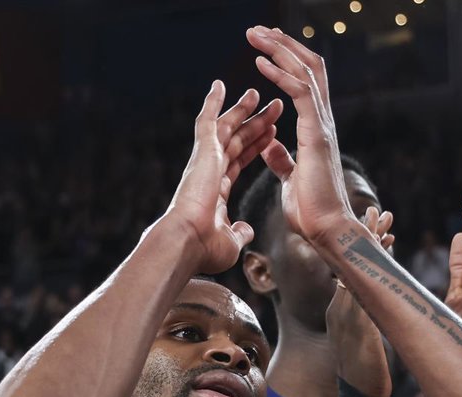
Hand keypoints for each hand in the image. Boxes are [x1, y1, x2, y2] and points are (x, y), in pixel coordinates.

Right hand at [165, 80, 281, 274]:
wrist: (188, 243)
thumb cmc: (204, 248)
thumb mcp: (231, 241)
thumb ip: (239, 232)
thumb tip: (244, 231)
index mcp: (216, 190)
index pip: (239, 161)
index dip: (256, 147)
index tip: (271, 134)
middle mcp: (209, 172)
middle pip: (236, 141)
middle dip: (256, 124)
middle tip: (274, 107)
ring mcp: (205, 161)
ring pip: (226, 128)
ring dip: (242, 111)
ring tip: (257, 93)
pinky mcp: (202, 154)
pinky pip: (207, 121)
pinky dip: (212, 102)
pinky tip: (219, 84)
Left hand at [247, 26, 352, 244]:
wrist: (327, 231)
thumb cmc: (312, 211)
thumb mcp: (290, 179)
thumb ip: (282, 159)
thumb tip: (269, 146)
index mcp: (314, 130)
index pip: (303, 84)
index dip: (285, 62)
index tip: (263, 49)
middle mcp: (321, 122)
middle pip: (307, 69)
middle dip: (282, 45)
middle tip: (257, 31)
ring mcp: (321, 126)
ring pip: (305, 72)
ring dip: (279, 50)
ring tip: (256, 35)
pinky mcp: (316, 135)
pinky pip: (300, 93)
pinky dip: (281, 74)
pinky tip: (260, 62)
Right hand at [326, 207, 391, 396]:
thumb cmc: (363, 376)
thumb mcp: (361, 344)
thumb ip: (363, 324)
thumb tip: (368, 313)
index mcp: (342, 311)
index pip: (350, 271)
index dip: (361, 248)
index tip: (374, 226)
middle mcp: (341, 308)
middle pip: (350, 263)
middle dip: (364, 235)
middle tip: (378, 210)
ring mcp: (347, 315)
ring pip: (358, 270)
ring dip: (371, 243)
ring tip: (384, 219)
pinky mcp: (358, 325)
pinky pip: (367, 289)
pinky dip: (376, 268)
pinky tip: (388, 250)